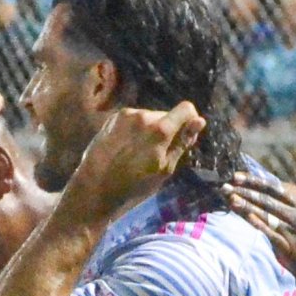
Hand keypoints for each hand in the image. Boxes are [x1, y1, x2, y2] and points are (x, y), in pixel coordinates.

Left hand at [71, 103, 205, 216]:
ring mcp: (126, 115)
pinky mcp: (113, 117)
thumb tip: (199, 122)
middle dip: (167, 129)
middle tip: (156, 154)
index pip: (186, 108)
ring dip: (149, 130)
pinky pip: (133, 119)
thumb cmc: (134, 184)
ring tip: (138, 152)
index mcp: (160, 129)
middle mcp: (143, 116)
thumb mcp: (164, 169)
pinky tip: (126, 147)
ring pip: (149, 117)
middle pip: (166, 115)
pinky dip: (135, 130)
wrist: (95, 186)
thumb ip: (182, 142)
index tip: (185, 135)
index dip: (189, 120)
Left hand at [223, 174, 295, 283]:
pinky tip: (246, 217)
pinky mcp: (289, 246)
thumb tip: (256, 187)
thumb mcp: (295, 214)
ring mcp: (293, 230)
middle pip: (267, 199)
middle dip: (245, 192)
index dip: (253, 181)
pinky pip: (271, 233)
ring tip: (231, 199)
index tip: (235, 176)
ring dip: (248, 206)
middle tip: (226, 186)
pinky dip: (259, 224)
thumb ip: (278, 202)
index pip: (272, 187)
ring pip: (268, 215)